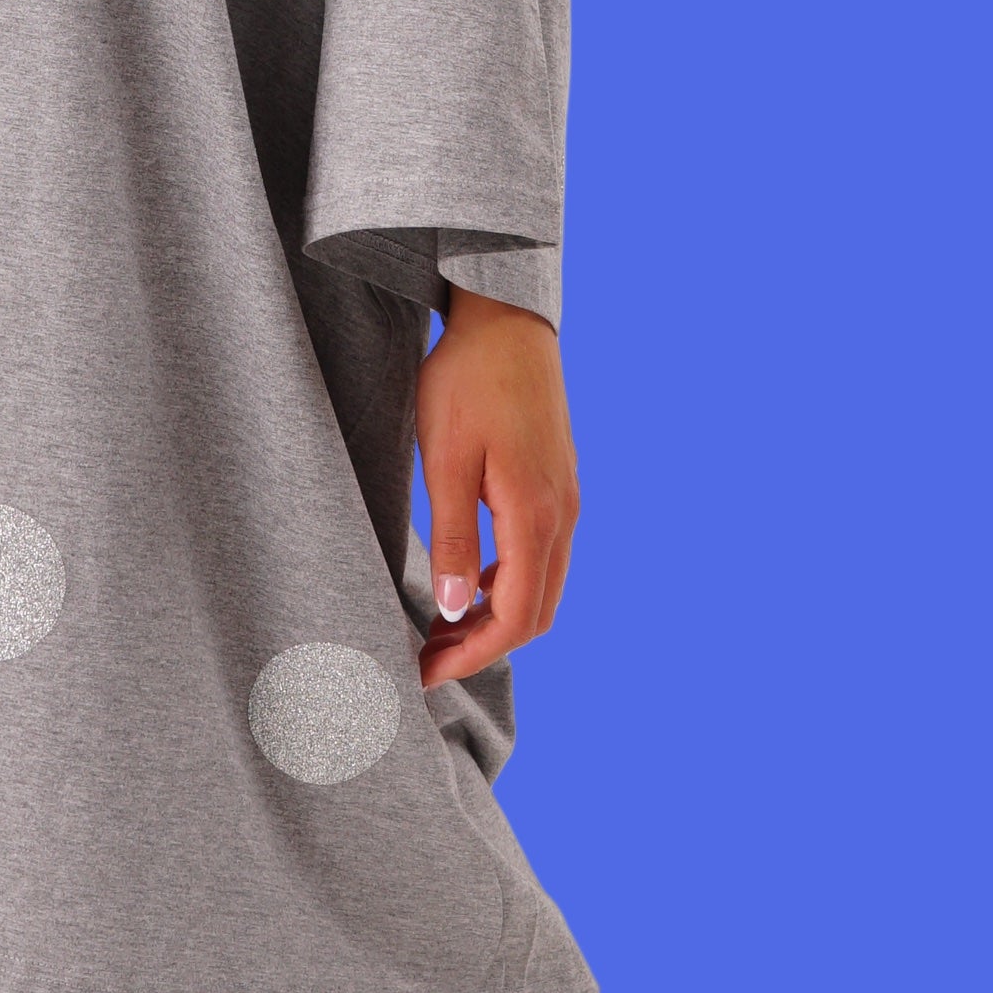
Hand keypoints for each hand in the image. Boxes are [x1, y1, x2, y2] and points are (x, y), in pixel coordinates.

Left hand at [415, 288, 578, 687]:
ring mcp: (566, 499)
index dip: (472, 655)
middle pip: (536, 613)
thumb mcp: (446, 460)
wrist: (505, 319)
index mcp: (536, 515)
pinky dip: (506, 583)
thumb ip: (450, 538)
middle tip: (427, 657)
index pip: (516, 618)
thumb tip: (451, 611)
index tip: (426, 673)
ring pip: (542, 586)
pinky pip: (541, 555)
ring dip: (495, 616)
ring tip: (439, 626)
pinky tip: (467, 580)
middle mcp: (563, 515)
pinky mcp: (557, 484)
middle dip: (484, 645)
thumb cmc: (468, 380)